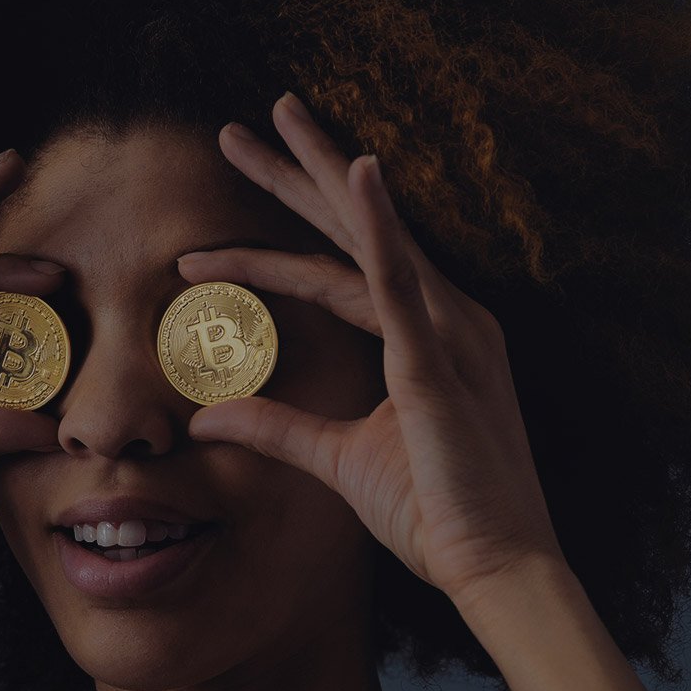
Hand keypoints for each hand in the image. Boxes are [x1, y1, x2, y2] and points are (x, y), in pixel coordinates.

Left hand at [176, 91, 565, 598]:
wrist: (492, 567)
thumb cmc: (433, 511)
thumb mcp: (336, 458)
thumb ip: (276, 427)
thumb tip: (207, 416)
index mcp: (424, 334)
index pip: (334, 270)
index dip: (266, 252)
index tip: (198, 254)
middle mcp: (442, 316)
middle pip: (352, 227)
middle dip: (295, 172)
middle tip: (238, 127)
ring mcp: (446, 333)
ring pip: (368, 235)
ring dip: (320, 175)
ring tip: (273, 123)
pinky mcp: (439, 364)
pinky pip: (400, 283)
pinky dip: (379, 226)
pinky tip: (359, 174)